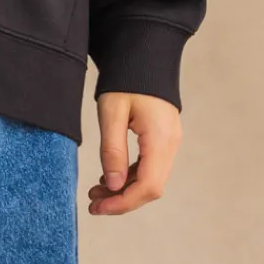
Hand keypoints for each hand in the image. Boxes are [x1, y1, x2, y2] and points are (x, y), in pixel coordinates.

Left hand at [88, 91, 181, 215]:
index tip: (97, 208)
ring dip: (124, 190)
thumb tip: (113, 186)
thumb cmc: (126, 80)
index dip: (123, 203)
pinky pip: (150, 167)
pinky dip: (130, 177)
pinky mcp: (163, 139)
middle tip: (92, 203)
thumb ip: (112, 151)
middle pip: (151, 188)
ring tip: (95, 192)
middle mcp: (171, 144)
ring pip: (151, 180)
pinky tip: (109, 178)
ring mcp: (170, 142)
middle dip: (122, 200)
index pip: (148, 186)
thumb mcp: (111, 113)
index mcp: (160, 139)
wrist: (144, 54)